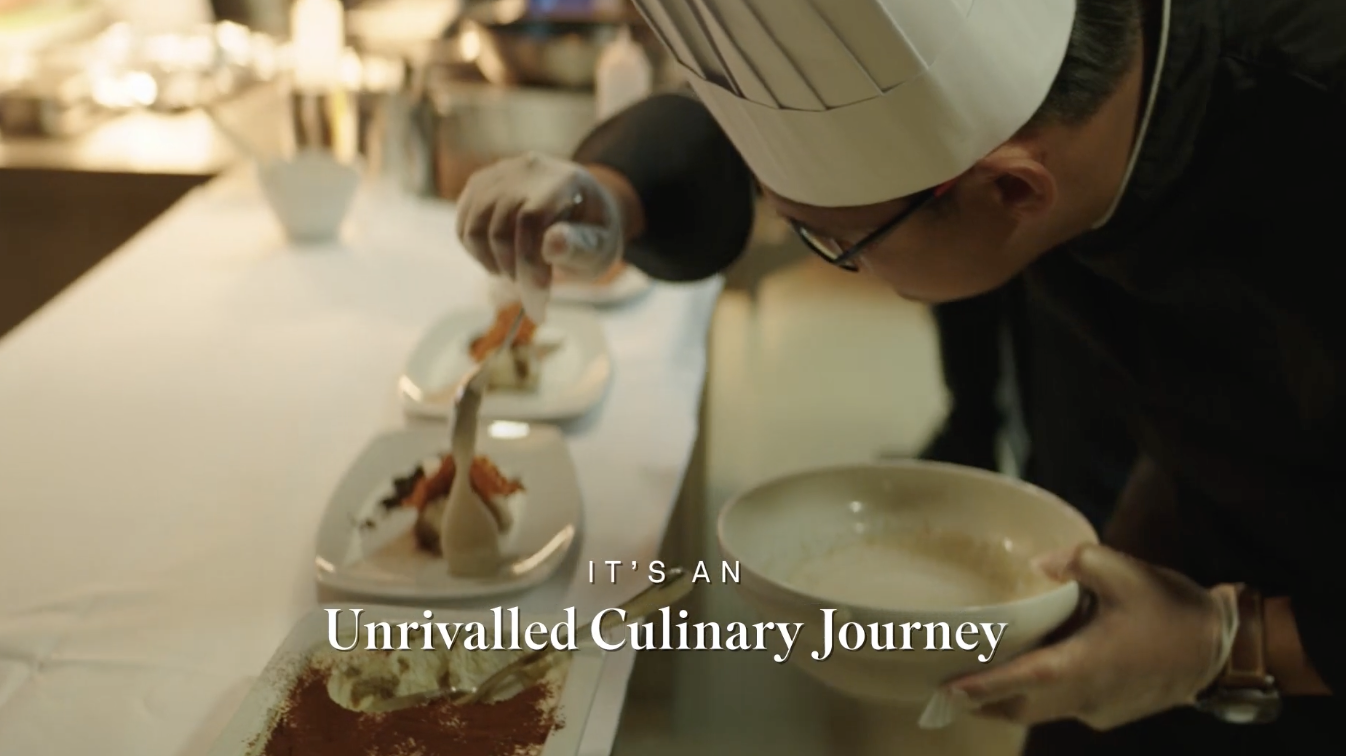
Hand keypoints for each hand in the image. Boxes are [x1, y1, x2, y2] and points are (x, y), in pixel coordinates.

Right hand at [456, 153, 624, 321]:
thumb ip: (582, 246)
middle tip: (529, 288)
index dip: (529, 261)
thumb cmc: (593, 233)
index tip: (537, 295)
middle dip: (512, 267)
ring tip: (513, 274)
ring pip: (474, 225)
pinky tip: (498, 261)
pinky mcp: (481, 185)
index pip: (532, 219)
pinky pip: (464, 224)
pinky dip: (476, 252)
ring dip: (490, 261)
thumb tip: (553, 244)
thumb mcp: (602, 246)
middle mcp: (529, 168)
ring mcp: (501, 173)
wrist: (581, 208)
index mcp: (566, 179)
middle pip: (500, 224)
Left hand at [941, 544, 1238, 730]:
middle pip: (1021, 708)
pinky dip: (1042, 694)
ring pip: (1042, 711)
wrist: (1220, 649)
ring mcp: (1098, 709)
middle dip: (983, 703)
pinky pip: (1065, 707)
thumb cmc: (1171, 608)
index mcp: (1085, 665)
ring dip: (1010, 700)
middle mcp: (1086, 695)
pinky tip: (1036, 669)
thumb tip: (1039, 564)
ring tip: (979, 680)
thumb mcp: (1125, 571)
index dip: (983, 687)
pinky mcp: (1110, 712)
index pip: (1023, 681)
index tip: (947, 691)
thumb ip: (1077, 561)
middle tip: (947, 688)